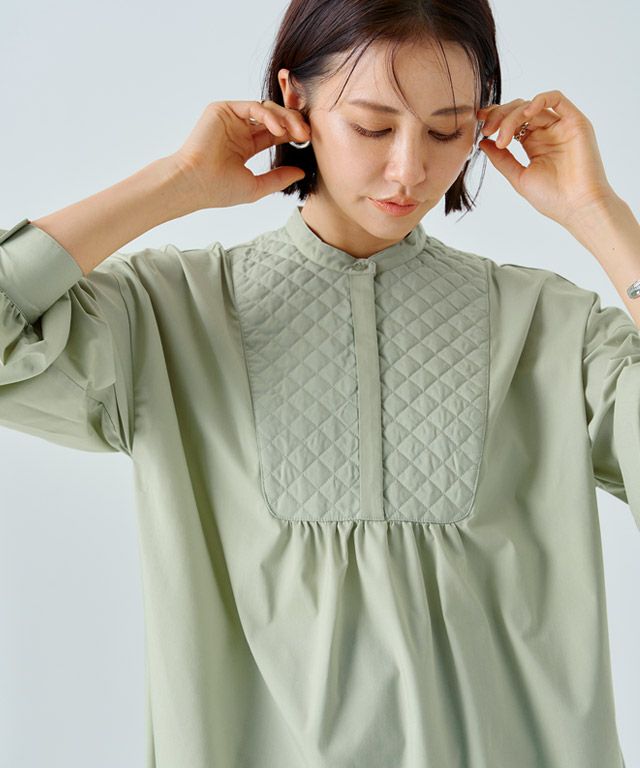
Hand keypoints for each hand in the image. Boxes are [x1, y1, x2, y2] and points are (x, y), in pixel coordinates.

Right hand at [171, 100, 311, 209]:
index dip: (293, 134)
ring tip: (297, 133)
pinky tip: (279, 130)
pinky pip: (252, 106)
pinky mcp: (223, 109)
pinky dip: (269, 116)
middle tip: (307, 134)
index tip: (309, 141)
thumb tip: (301, 172)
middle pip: (274, 118)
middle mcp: (239, 129)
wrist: (195, 184)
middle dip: (293, 123)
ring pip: (266, 109)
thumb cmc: (219, 189)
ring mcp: (231, 118)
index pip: (276, 133)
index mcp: (246, 145)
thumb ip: (279, 178)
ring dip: (285, 118)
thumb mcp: (257, 186)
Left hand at [477, 90, 616, 228]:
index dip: (495, 118)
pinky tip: (526, 113)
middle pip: (519, 110)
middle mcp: (546, 132)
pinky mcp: (575, 122)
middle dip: (499, 116)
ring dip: (512, 116)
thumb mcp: (518, 177)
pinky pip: (557, 99)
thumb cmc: (552, 198)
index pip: (512, 121)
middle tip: (487, 131)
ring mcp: (561, 126)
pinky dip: (539, 100)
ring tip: (502, 137)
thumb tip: (483, 142)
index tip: (478, 122)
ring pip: (532, 106)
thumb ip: (501, 159)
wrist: (577, 207)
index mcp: (533, 143)